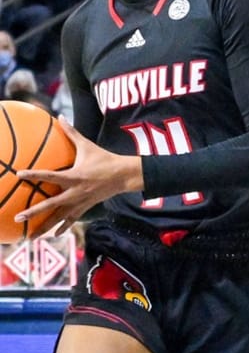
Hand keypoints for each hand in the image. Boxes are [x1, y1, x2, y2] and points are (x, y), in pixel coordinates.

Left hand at [16, 119, 137, 235]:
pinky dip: (62, 227)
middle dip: (34, 212)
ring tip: (30, 236)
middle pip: (51, 205)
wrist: (124, 176)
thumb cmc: (105, 159)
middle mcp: (76, 192)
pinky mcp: (86, 207)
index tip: (20, 175)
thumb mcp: (87, 145)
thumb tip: (59, 116)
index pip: (50, 176)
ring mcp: (81, 202)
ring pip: (60, 218)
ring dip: (45, 227)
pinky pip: (71, 219)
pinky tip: (53, 235)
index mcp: (74, 176)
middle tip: (18, 218)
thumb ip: (71, 132)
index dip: (35, 175)